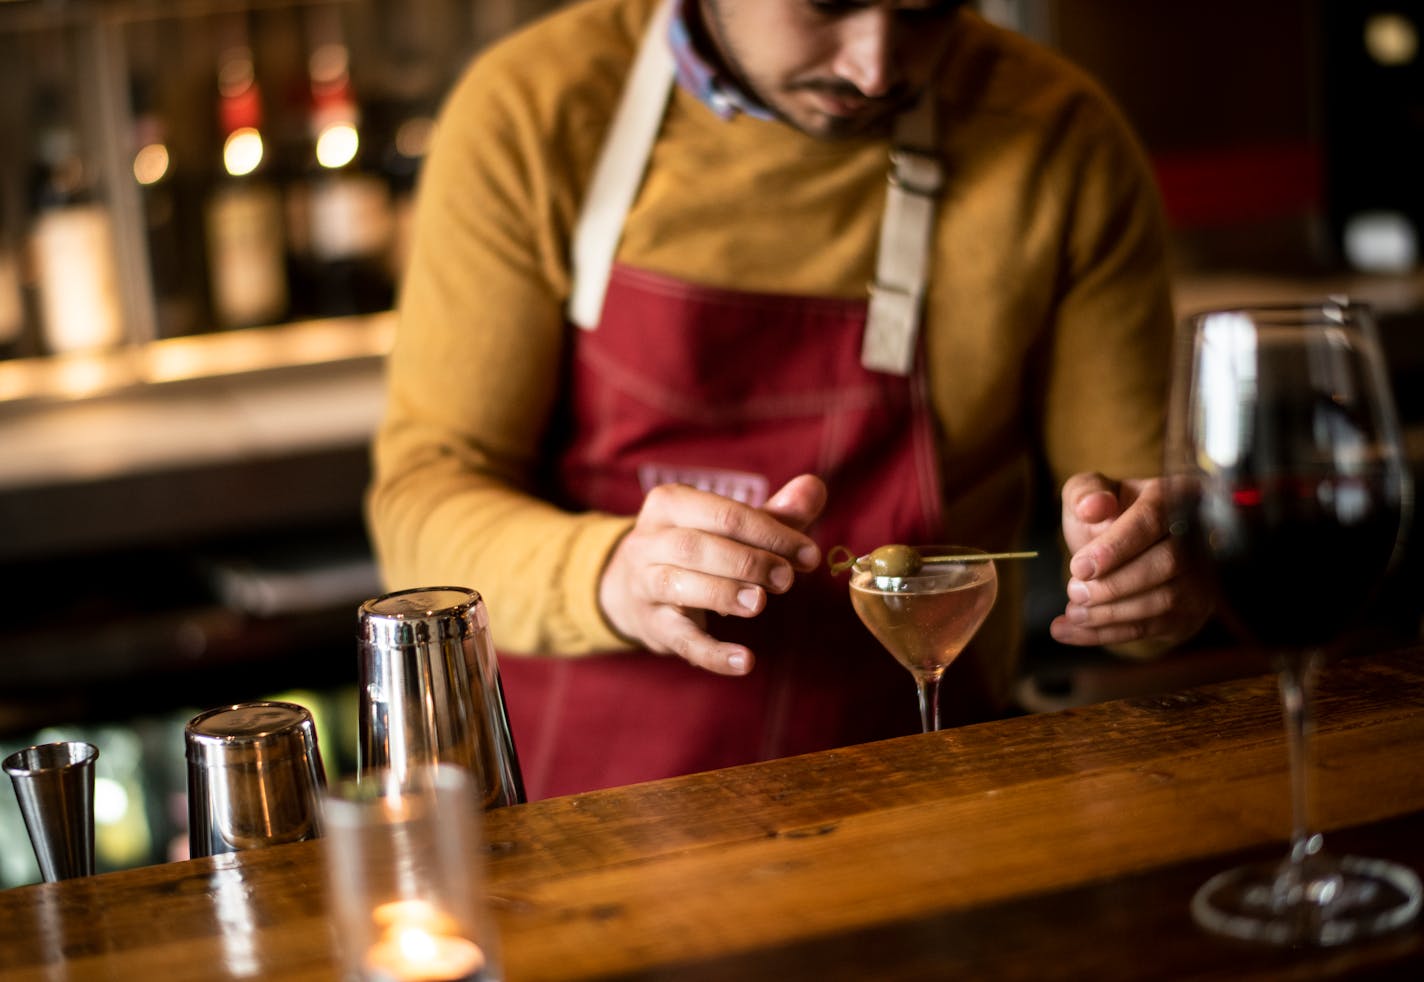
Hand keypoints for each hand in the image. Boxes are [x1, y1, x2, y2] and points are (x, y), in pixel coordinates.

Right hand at [597, 474, 826, 675]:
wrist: (631, 586)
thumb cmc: (696, 548)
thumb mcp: (728, 526)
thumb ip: (775, 512)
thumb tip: (814, 487)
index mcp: (670, 504)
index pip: (724, 513)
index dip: (769, 532)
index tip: (808, 554)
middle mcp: (648, 540)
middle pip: (696, 546)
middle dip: (748, 561)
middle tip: (787, 579)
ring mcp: (644, 584)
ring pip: (679, 584)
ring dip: (724, 592)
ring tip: (761, 603)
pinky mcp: (652, 625)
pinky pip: (681, 639)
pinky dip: (713, 653)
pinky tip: (744, 662)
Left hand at [1049, 472, 1210, 649]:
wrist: (1120, 551)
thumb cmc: (1106, 515)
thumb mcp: (1088, 493)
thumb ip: (1085, 491)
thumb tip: (1093, 506)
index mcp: (1175, 494)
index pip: (1152, 519)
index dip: (1115, 546)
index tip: (1080, 566)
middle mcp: (1198, 534)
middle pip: (1167, 563)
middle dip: (1115, 584)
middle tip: (1075, 591)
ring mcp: (1201, 575)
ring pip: (1163, 601)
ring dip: (1110, 613)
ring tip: (1072, 611)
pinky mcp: (1190, 611)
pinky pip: (1151, 627)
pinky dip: (1105, 633)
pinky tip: (1068, 630)